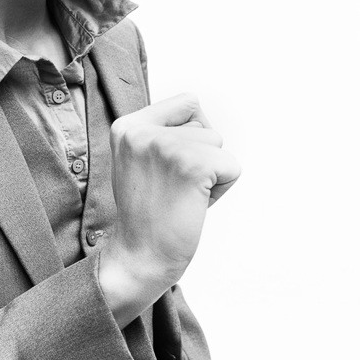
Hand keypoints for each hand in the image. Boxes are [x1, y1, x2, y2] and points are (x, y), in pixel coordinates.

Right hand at [99, 93, 239, 327]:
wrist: (140, 256)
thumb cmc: (147, 213)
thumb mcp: (139, 160)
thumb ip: (160, 133)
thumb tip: (200, 113)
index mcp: (127, 126)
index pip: (188, 103)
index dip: (191, 134)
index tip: (168, 167)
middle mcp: (143, 130)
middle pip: (205, 125)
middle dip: (201, 156)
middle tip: (173, 187)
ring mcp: (166, 146)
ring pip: (219, 145)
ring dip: (210, 173)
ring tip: (182, 196)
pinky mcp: (192, 165)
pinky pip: (232, 167)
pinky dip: (222, 190)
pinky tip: (193, 205)